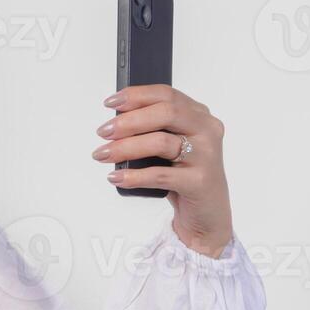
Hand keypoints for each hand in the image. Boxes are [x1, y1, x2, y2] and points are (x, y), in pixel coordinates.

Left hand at [92, 84, 234, 257]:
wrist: (206, 214)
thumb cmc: (183, 176)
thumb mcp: (170, 147)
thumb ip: (153, 130)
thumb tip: (115, 123)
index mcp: (199, 116)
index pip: (167, 95)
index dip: (136, 95)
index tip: (110, 103)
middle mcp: (207, 131)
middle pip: (166, 113)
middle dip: (129, 121)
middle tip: (103, 132)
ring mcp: (206, 156)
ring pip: (161, 143)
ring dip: (125, 148)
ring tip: (103, 155)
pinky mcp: (200, 182)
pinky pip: (161, 176)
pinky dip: (134, 176)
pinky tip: (117, 177)